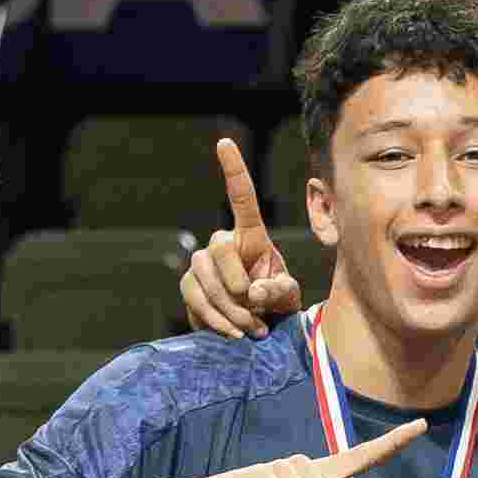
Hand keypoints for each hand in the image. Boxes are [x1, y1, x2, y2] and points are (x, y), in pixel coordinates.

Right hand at [176, 134, 305, 338]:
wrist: (255, 327)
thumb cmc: (275, 302)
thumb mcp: (287, 296)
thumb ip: (278, 290)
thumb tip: (256, 291)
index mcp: (251, 236)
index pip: (241, 198)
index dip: (233, 170)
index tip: (224, 143)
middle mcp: (222, 243)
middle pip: (219, 249)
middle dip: (238, 286)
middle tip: (256, 314)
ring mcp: (202, 264)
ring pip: (205, 279)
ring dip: (229, 310)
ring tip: (251, 330)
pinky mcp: (190, 286)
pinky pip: (195, 299)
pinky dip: (214, 320)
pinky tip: (233, 334)